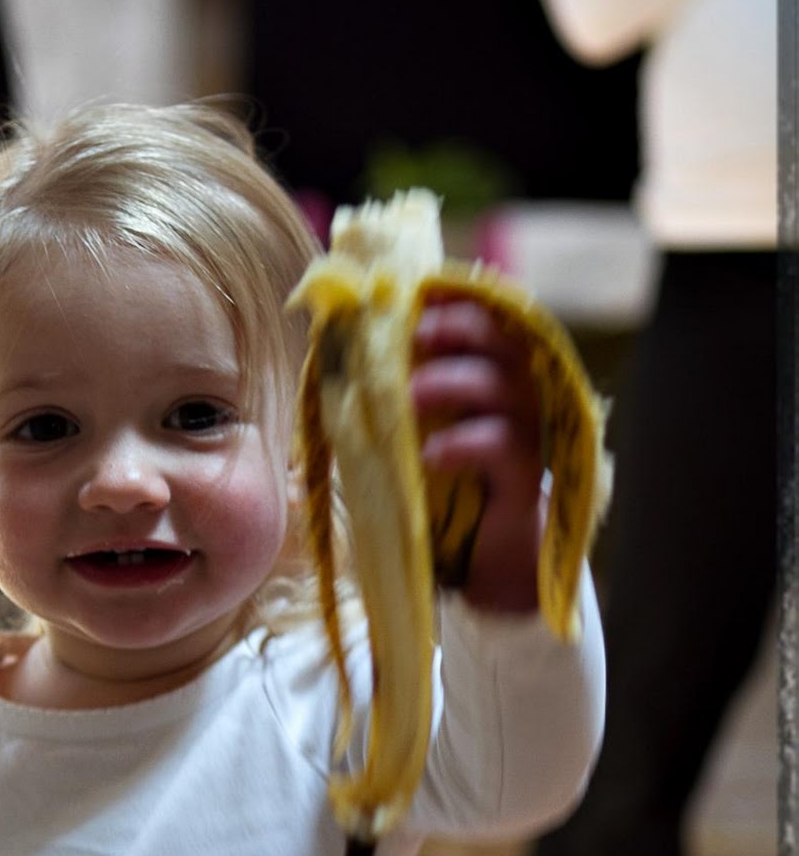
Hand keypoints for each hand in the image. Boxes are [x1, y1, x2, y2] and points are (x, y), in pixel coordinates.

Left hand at [410, 299, 544, 615]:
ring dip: (453, 381)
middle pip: (501, 339)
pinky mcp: (524, 476)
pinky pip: (502, 445)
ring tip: (411, 395)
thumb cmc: (443, 486)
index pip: (483, 320)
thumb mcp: (411, 434)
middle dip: (457, 328)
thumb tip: (329, 357)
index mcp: (490, 376)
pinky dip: (463, 443)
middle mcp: (515, 395)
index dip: (452, 303)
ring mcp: (525, 433)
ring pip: (503, 386)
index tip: (413, 297)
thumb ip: (385, 398)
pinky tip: (430, 454)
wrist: (483, 557)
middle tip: (413, 336)